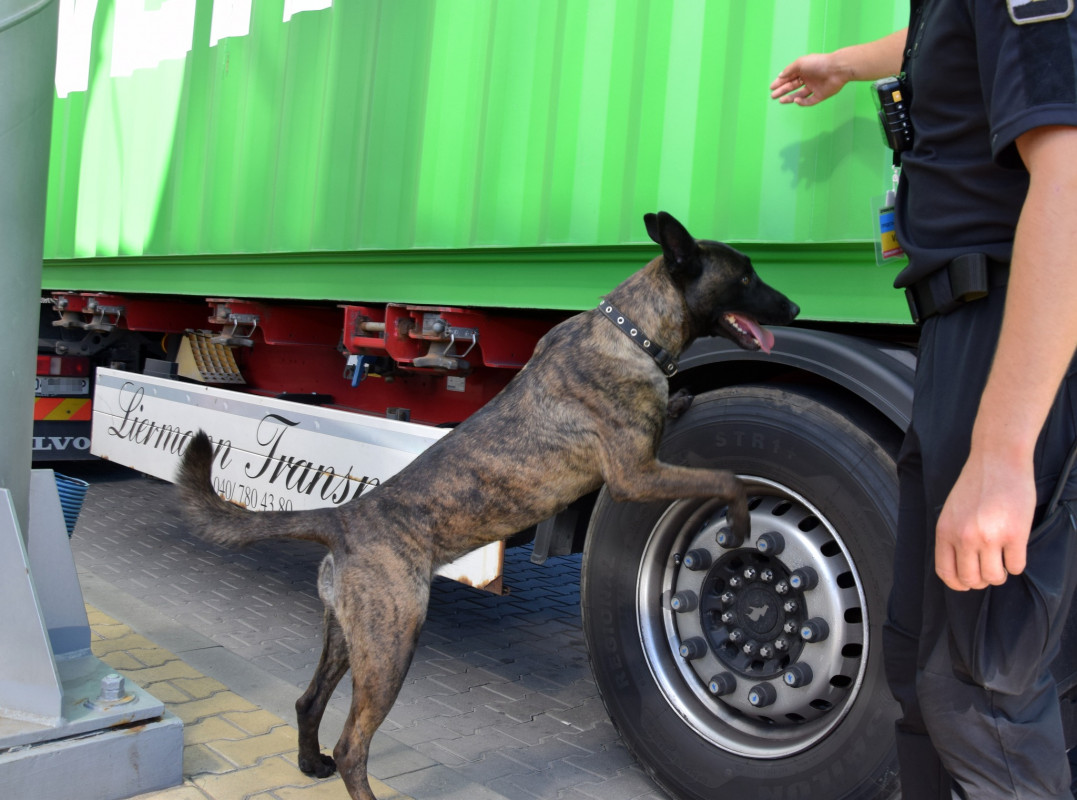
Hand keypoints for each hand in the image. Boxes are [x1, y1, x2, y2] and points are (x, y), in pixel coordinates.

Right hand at [770, 53, 850, 105]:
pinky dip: (802, 102)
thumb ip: (789, 70)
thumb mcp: (800, 63)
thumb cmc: (818, 63)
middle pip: (793, 86)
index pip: (789, 77)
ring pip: (799, 94)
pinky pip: (809, 101)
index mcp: (804, 70)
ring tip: (781, 100)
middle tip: (773, 95)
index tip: (772, 87)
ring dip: (789, 98)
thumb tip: (780, 76)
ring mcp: (814, 88)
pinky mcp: (820, 95)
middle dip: (782, 91)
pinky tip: (796, 100)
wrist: (837, 69)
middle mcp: (808, 79)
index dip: (780, 82)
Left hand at [934, 449, 1034, 590]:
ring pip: (994, 577)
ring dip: (1000, 574)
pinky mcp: (1015, 534)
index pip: (946, 573)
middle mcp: (964, 537)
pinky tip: (1015, 551)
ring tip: (1002, 560)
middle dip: (982, 580)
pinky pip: (1017, 566)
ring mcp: (990, 537)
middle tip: (989, 569)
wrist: (997, 459)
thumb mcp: (951, 511)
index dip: (958, 584)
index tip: (968, 583)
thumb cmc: (975, 484)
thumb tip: (959, 567)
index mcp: (945, 531)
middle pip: (971, 580)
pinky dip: (1017, 564)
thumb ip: (952, 536)